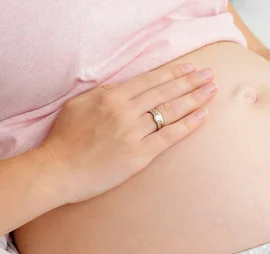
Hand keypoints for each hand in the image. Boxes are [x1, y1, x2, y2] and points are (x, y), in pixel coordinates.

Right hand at [38, 63, 216, 202]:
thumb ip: (103, 93)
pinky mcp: (139, 155)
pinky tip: (203, 116)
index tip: (190, 68)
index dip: (173, 73)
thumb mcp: (79, 104)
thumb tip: (124, 87)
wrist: (57, 170)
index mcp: (111, 96)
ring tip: (211, 91)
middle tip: (209, 75)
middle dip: (190, 81)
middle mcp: (125, 110)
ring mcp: (133, 132)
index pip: (150, 80)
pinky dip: (188, 125)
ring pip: (170, 111)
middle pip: (165, 92)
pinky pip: (169, 137)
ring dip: (194, 98)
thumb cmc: (65, 139)